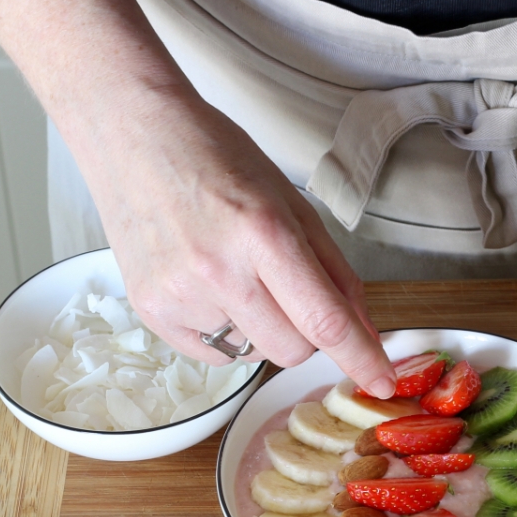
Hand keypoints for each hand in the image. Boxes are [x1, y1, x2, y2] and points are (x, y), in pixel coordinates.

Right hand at [70, 84, 396, 396]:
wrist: (134, 134)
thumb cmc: (217, 158)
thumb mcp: (291, 203)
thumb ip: (334, 271)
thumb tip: (364, 330)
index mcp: (264, 233)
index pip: (325, 320)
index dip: (361, 358)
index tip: (382, 382)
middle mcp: (219, 271)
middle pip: (293, 350)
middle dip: (306, 333)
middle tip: (287, 291)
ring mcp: (180, 295)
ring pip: (254, 355)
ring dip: (262, 330)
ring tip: (236, 276)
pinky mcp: (151, 311)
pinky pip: (213, 355)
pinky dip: (224, 331)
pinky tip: (207, 287)